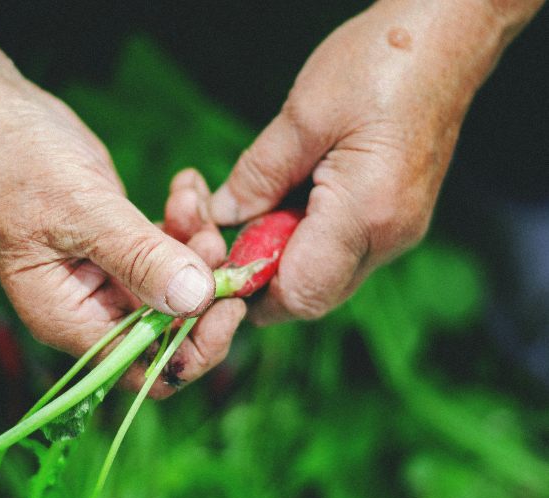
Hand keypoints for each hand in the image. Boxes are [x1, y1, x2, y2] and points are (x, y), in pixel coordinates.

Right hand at [0, 22, 244, 396]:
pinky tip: (185, 186)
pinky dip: (186, 221)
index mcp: (71, 320)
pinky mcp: (123, 242)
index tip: (229, 302)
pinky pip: (170, 246)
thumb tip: (195, 300)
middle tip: (214, 239)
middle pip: (171, 328)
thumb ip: (138, 257)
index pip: (145, 368)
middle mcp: (92, 307)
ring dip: (197, 245)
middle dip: (203, 286)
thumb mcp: (80, 212)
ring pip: (177, 283)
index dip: (195, 348)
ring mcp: (109, 274)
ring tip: (188, 199)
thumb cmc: (14, 165)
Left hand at [207, 0, 542, 323]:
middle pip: (312, 294)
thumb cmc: (381, 63)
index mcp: (368, 213)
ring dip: (281, 253)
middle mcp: (390, 237)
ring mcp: (399, 232)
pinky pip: (342, 252)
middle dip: (261, 272)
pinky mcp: (397, 219)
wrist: (448, 36)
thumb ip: (258, 175)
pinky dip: (305, 238)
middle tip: (230, 227)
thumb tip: (222, 215)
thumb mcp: (303, 115)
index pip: (300, 293)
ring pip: (325, 275)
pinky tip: (290, 198)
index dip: (250, 292)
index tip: (215, 260)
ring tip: (260, 203)